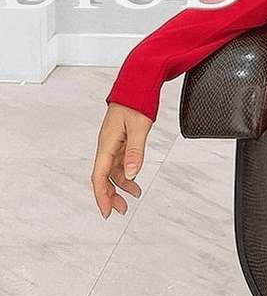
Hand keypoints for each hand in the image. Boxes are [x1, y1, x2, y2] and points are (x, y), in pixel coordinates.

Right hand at [91, 102, 151, 218]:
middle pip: (103, 176)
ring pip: (112, 170)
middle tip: (121, 210)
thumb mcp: (138, 127)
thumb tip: (132, 174)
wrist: (136, 84)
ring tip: (133, 196)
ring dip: (120, 184)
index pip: (100, 176)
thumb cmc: (135, 101)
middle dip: (110, 195)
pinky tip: (134, 179)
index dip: (102, 195)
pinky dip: (126, 172)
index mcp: (107, 143)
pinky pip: (119, 161)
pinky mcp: (119, 140)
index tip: (107, 211)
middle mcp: (107, 145)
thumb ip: (135, 151)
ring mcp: (113, 142)